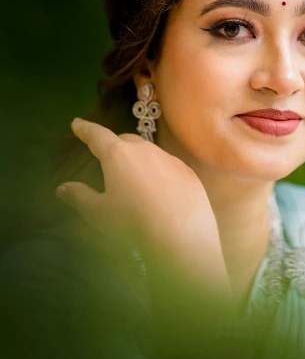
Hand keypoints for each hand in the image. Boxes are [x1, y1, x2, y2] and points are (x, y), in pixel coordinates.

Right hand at [56, 118, 227, 286]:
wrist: (181, 234)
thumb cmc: (133, 222)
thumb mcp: (98, 213)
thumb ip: (79, 196)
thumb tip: (62, 188)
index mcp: (117, 155)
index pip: (97, 135)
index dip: (85, 129)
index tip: (77, 123)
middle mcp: (144, 149)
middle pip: (124, 140)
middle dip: (113, 144)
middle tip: (105, 155)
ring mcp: (168, 158)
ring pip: (148, 151)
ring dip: (137, 157)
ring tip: (132, 175)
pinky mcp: (187, 171)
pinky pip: (167, 164)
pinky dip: (157, 170)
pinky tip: (158, 188)